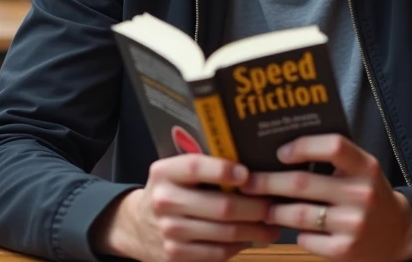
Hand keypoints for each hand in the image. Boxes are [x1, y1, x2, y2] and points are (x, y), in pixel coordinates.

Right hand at [92, 154, 281, 261]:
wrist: (137, 225)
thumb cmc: (171, 191)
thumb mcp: (176, 172)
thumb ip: (204, 164)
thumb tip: (251, 159)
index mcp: (164, 172)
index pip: (194, 167)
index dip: (223, 170)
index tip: (247, 174)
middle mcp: (164, 202)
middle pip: (220, 207)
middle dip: (255, 207)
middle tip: (274, 205)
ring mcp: (169, 232)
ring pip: (224, 233)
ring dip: (254, 230)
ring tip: (272, 225)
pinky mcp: (175, 256)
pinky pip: (217, 253)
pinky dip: (239, 246)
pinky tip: (250, 239)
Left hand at [240, 135, 411, 261]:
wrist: (397, 235)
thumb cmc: (367, 194)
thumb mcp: (361, 171)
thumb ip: (333, 159)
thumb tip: (281, 150)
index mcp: (366, 167)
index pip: (333, 146)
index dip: (302, 146)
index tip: (279, 152)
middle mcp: (361, 193)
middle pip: (302, 183)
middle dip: (268, 182)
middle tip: (248, 182)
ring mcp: (353, 224)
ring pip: (298, 214)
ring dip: (273, 210)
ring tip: (262, 207)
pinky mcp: (345, 250)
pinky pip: (306, 239)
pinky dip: (295, 234)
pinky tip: (292, 229)